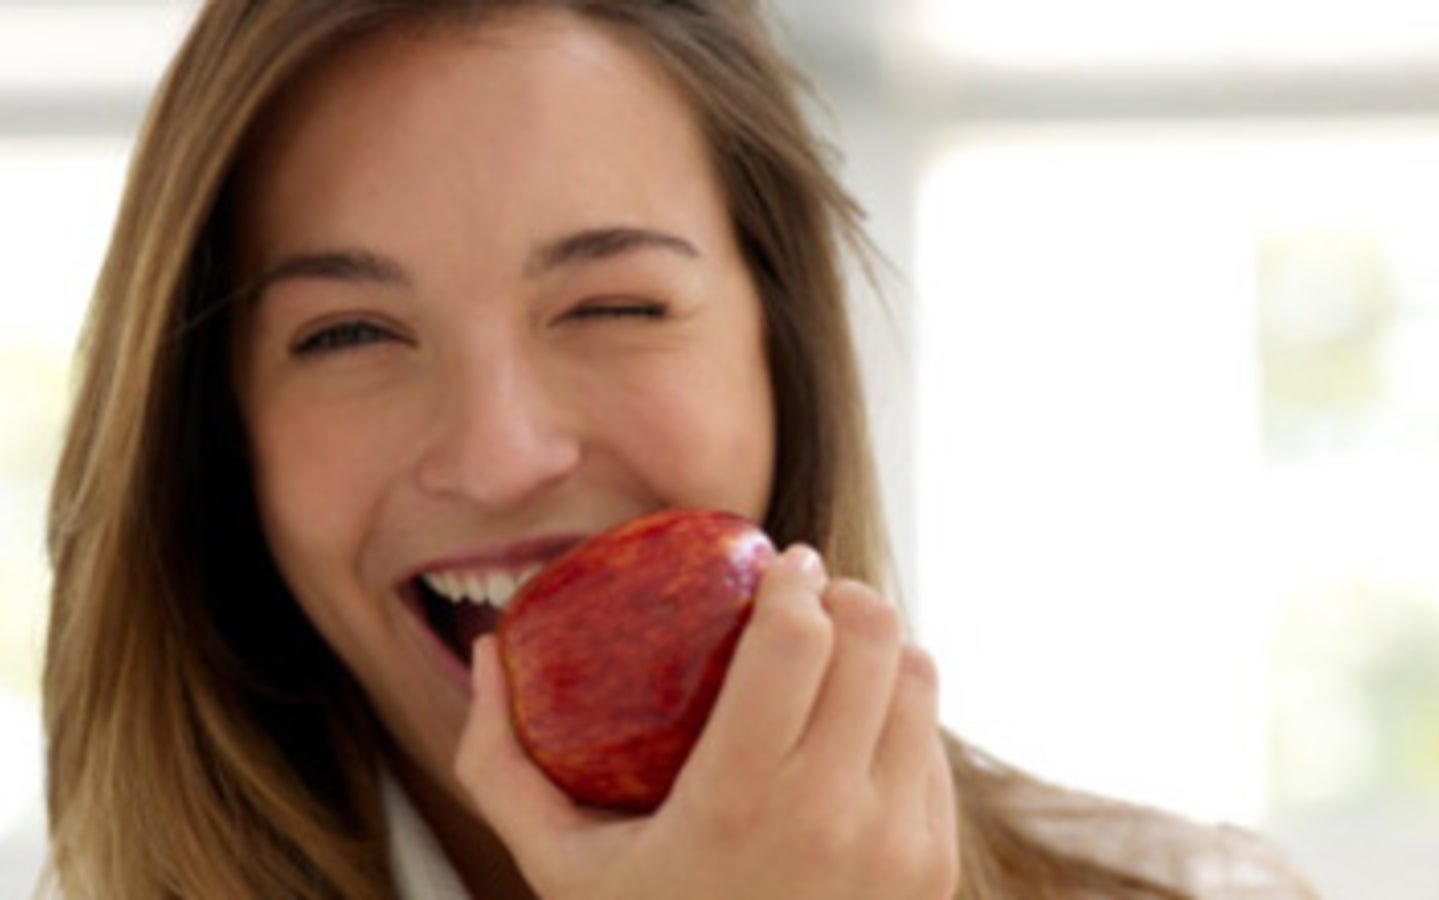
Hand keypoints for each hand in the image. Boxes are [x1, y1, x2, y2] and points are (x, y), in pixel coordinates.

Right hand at [455, 544, 959, 898]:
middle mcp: (834, 819)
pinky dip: (901, 714)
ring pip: (920, 679)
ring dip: (882, 645)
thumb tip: (485, 647)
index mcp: (740, 804)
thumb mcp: (557, 868)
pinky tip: (857, 726)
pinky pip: (932, 746)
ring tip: (838, 650)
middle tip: (813, 596)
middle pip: (875, 638)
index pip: (797, 641)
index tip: (782, 566)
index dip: (797, 582)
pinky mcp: (935, 867)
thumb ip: (500, 763)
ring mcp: (898, 845)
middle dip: (846, 596)